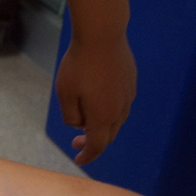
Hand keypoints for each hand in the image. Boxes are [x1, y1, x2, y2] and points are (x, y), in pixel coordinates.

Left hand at [54, 31, 136, 164]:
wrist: (103, 35)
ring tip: (85, 123)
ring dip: (101, 126)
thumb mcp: (65, 93)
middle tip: (75, 142)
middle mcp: (120, 109)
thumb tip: (79, 125)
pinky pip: (121, 105)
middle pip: (108, 135)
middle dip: (92, 142)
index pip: (97, 145)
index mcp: (102, 116)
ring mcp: (128, 95)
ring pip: (117, 120)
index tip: (78, 160)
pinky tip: (97, 102)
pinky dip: (109, 112)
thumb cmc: (79, 65)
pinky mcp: (130, 82)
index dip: (87, 155)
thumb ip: (71, 115)